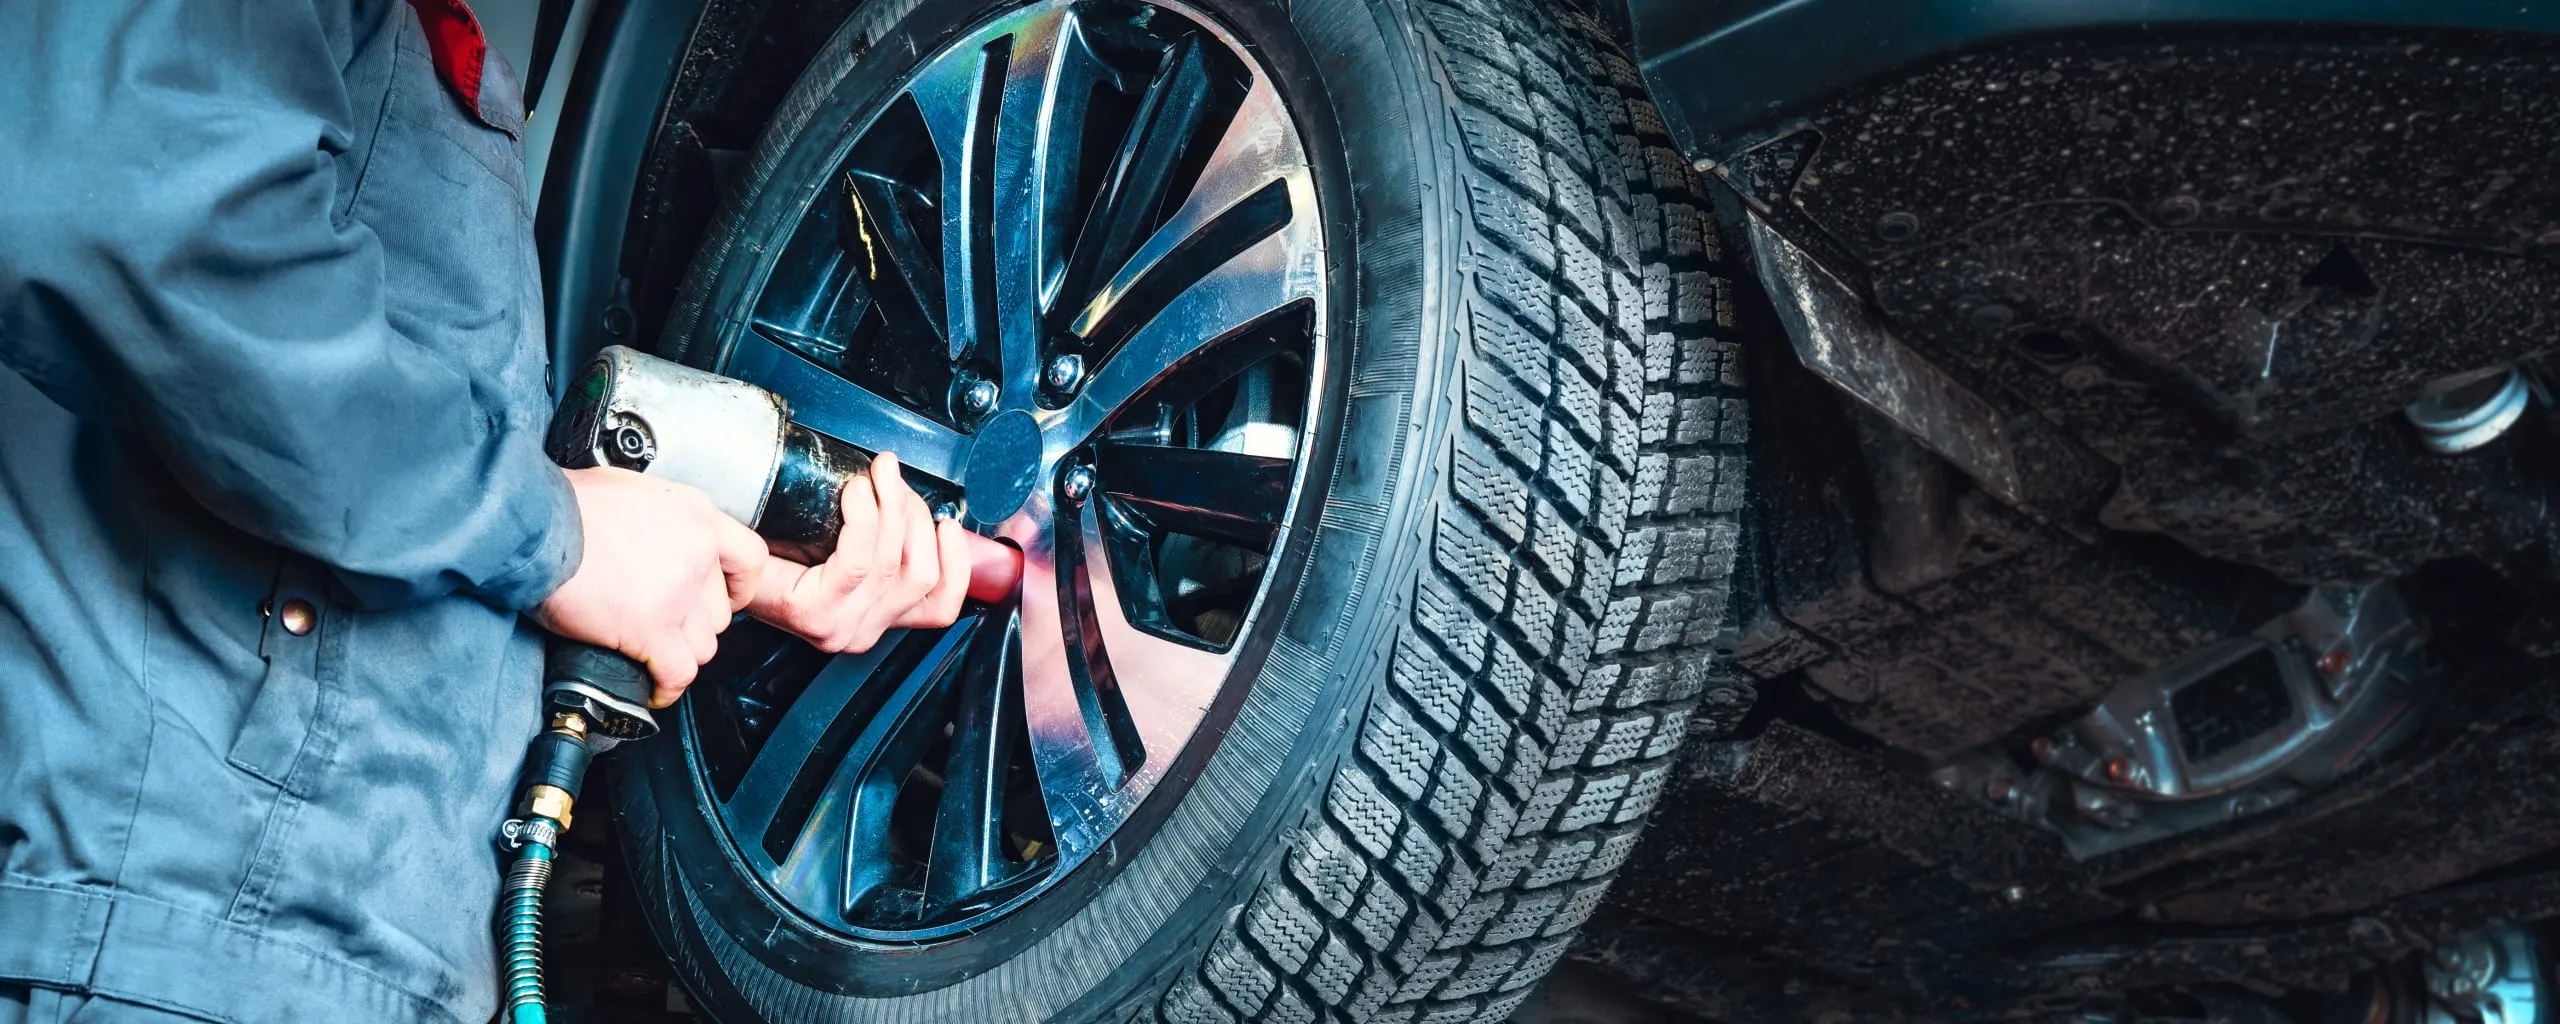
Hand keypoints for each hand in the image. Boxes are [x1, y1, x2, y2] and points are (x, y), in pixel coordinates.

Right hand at [532, 466, 767, 705]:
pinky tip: (653, 688)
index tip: (725, 600)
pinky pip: (678, 672)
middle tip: (664, 629)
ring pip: (703, 646)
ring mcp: (679, 590)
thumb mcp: (633, 492)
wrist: (534, 521)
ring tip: (649, 654)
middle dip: (693, 627)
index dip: (739, 588)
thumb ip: (661, 522)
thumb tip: (657, 545)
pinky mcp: (652, 626)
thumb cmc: (567, 505)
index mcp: (696, 514)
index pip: (751, 559)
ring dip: (676, 655)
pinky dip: (667, 687)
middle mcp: (698, 551)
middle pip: (719, 612)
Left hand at [748, 453, 971, 652]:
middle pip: (921, 572)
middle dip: (915, 513)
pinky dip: (864, 519)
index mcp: (876, 621)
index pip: (940, 605)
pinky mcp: (816, 614)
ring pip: (894, 563)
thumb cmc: (771, 557)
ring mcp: (841, 627)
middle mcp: (863, 631)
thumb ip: (881, 549)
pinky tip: (856, 493)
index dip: (957, 561)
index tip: (948, 523)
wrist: (718, 569)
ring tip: (877, 475)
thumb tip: (917, 509)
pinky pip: (860, 560)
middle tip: (892, 476)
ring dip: (893, 506)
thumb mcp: (840, 558)